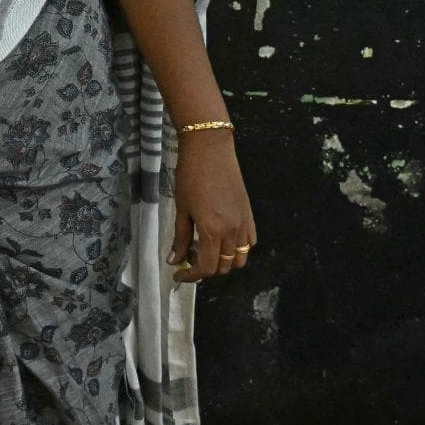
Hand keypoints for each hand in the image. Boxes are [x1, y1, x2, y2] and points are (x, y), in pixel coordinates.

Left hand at [171, 132, 255, 280]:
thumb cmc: (190, 176)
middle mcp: (232, 231)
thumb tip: (175, 261)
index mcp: (212, 231)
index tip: (178, 273)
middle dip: (205, 269)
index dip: (191, 275)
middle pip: (224, 266)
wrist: (210, 149)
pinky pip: (250, 241)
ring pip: (240, 258)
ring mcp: (244, 223)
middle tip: (189, 257)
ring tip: (206, 249)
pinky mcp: (250, 214)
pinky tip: (223, 239)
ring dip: (223, 261)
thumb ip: (180, 237)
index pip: (206, 267)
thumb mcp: (181, 208)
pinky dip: (238, 248)